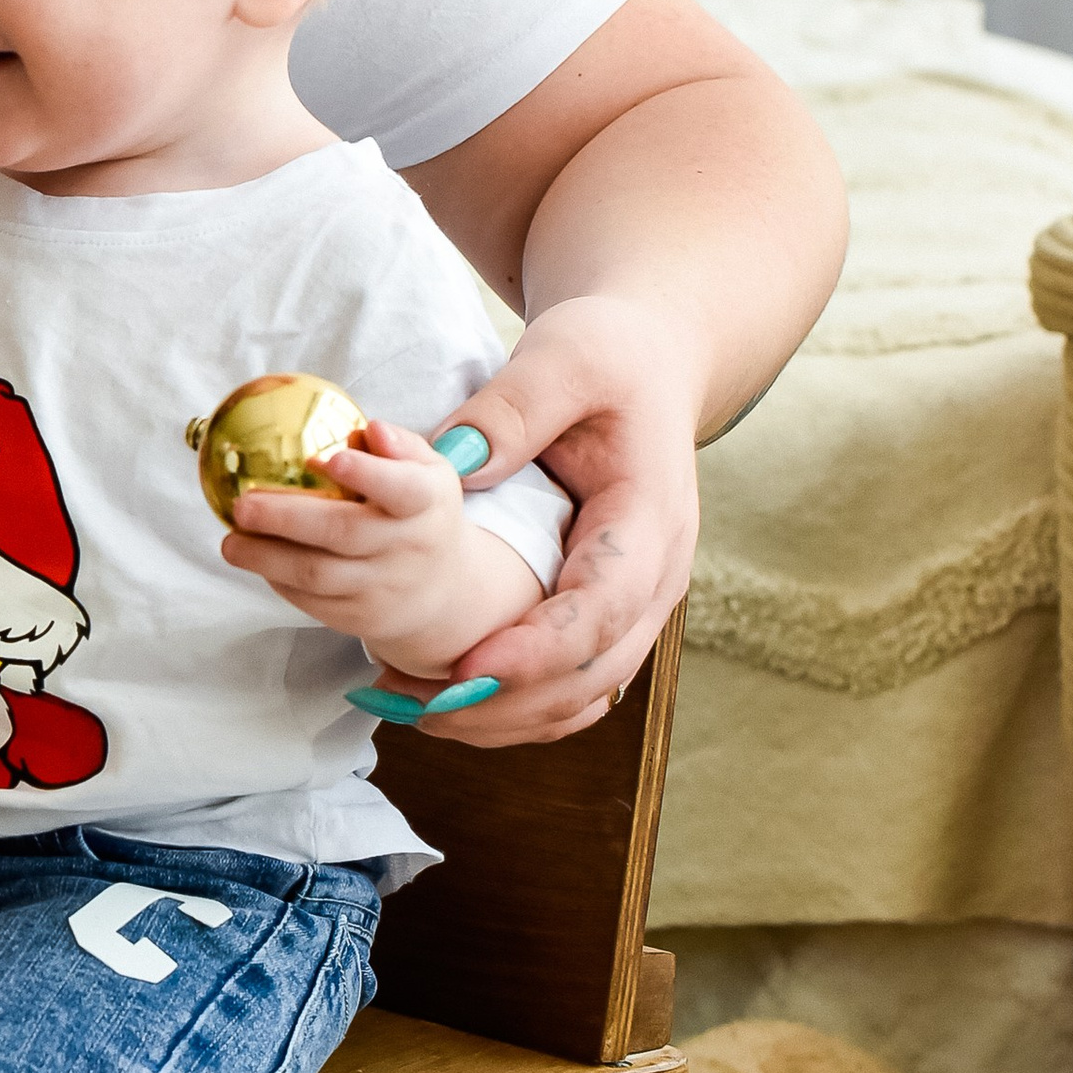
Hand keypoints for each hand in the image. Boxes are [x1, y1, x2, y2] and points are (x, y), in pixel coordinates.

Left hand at [224, 417, 532, 681]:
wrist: (444, 591)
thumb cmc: (421, 515)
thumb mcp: (429, 475)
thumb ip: (401, 447)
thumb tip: (371, 428)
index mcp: (426, 503)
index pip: (402, 489)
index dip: (367, 474)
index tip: (329, 458)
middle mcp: (407, 547)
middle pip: (345, 533)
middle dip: (288, 518)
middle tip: (242, 504)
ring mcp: (383, 587)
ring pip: (319, 576)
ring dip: (267, 558)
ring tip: (230, 541)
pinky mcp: (360, 617)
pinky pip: (313, 602)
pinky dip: (278, 582)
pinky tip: (254, 560)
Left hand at [238, 292, 697, 748]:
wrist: (648, 363)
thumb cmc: (608, 354)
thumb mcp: (562, 358)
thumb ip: (512, 409)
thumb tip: (454, 464)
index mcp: (651, 518)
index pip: (604, 605)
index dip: (540, 647)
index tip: (470, 665)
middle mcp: (657, 576)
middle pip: (597, 671)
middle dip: (511, 701)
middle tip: (420, 707)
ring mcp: (638, 603)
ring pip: (586, 693)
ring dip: (506, 717)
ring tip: (415, 711)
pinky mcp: (609, 614)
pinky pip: (572, 684)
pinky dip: (515, 707)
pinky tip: (443, 700)